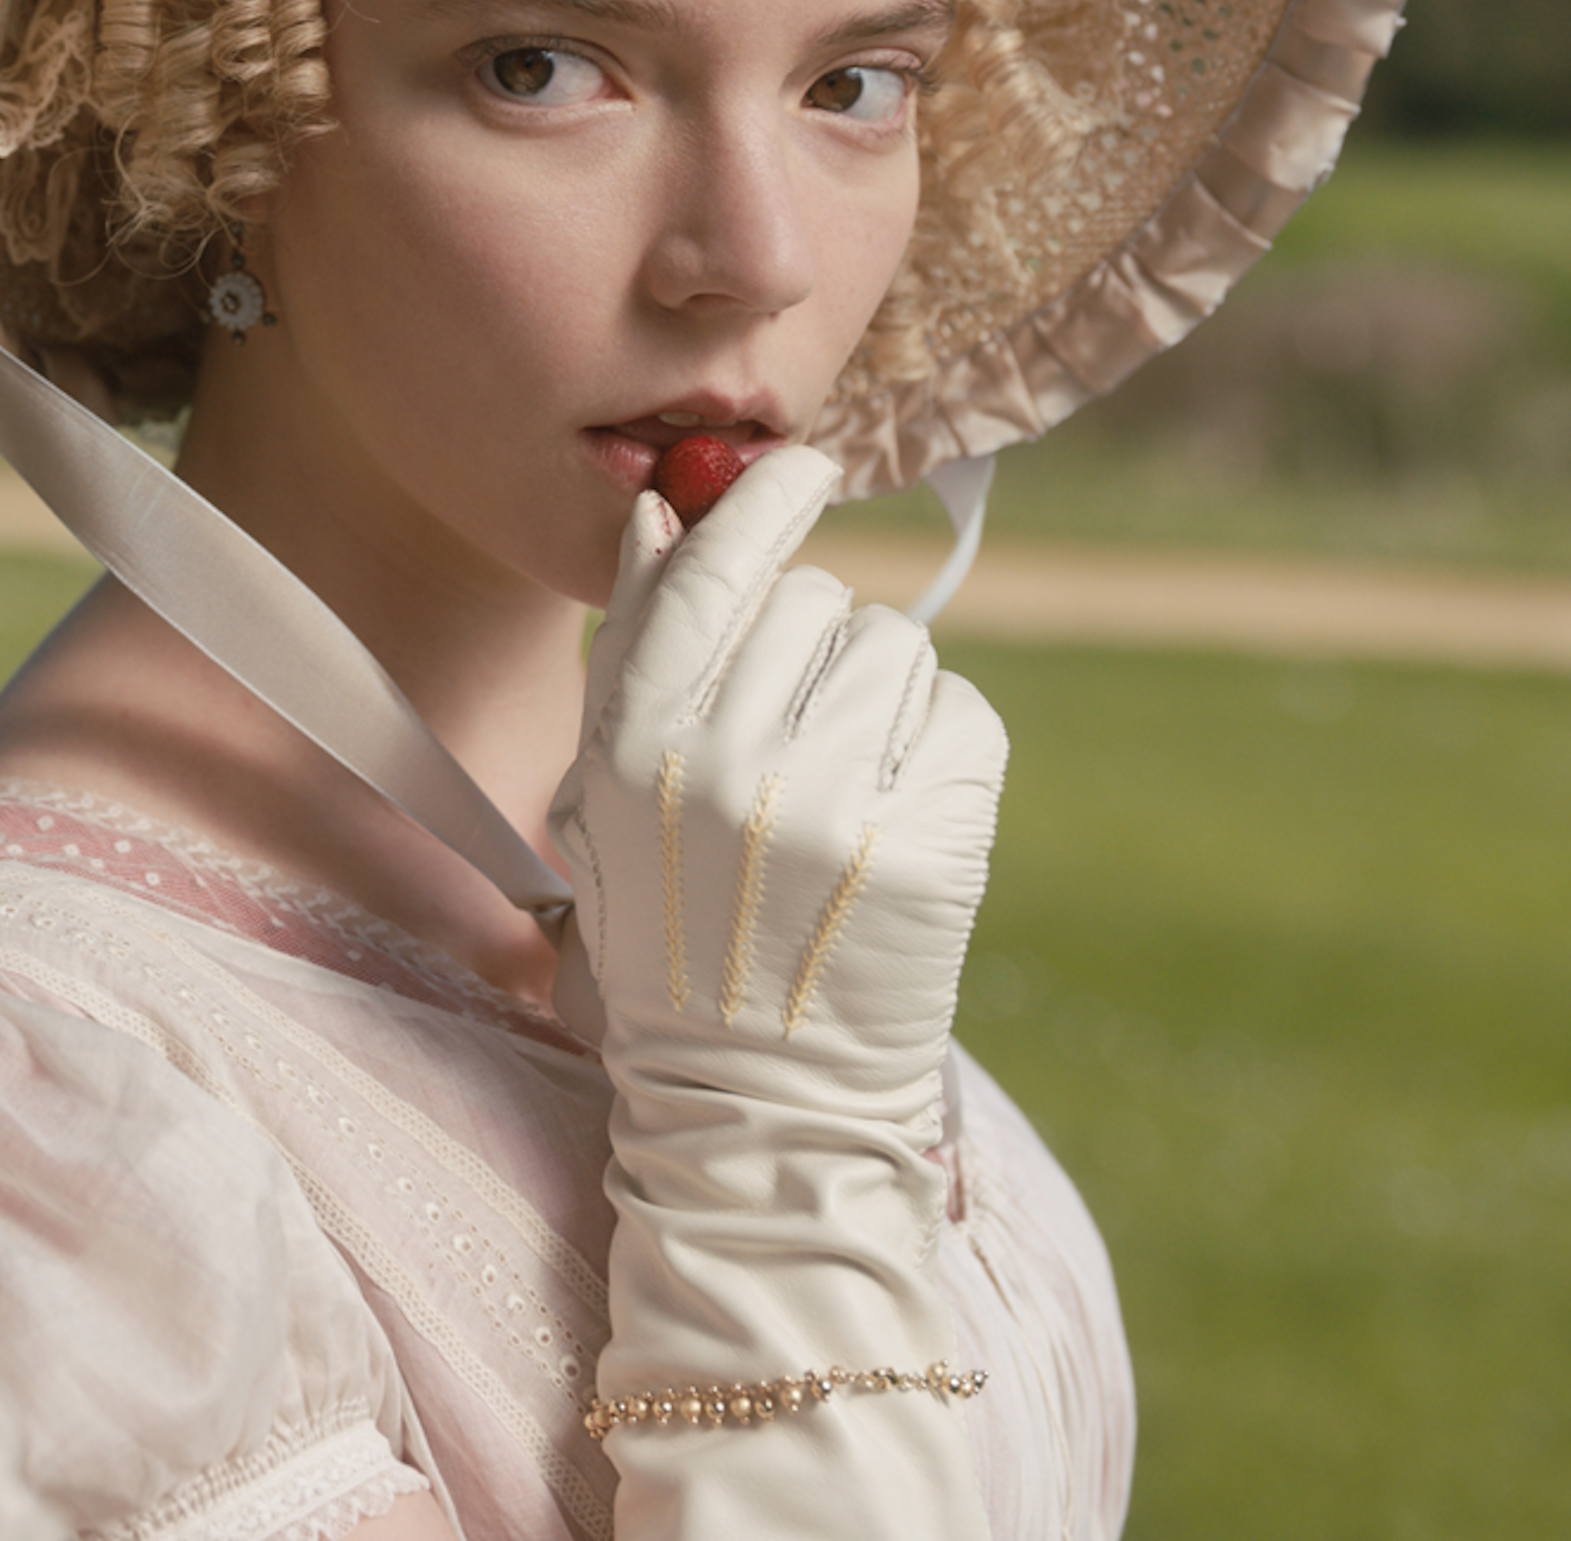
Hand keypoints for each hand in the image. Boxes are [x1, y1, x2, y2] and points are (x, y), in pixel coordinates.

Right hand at [546, 445, 1005, 1539]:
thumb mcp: (609, 797)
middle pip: (810, 600)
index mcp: (634, 743)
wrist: (761, 1102)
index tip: (799, 468)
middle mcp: (729, 759)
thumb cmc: (675, 938)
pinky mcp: (933, 840)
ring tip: (846, 790)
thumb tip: (661, 508)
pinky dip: (943, 751)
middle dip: (814, 642)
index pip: (708, 564)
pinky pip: (961, 716)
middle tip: (801, 731)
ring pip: (895, 647)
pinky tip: (902, 817)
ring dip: (880, 697)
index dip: (761, 500)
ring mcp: (836, 801)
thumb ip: (634, 652)